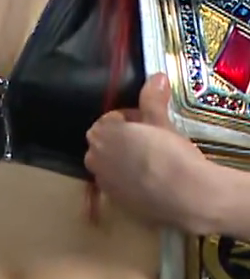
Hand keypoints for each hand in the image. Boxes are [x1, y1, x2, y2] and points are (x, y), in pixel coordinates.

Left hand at [85, 73, 221, 231]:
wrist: (186, 195)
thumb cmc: (170, 153)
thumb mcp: (161, 122)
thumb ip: (153, 99)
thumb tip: (156, 76)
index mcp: (101, 134)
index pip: (110, 120)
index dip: (131, 119)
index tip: (149, 123)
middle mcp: (94, 158)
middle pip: (107, 142)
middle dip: (125, 140)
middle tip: (152, 141)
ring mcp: (103, 182)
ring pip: (111, 165)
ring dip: (125, 160)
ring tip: (154, 162)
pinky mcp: (116, 202)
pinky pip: (119, 185)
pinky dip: (130, 180)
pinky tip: (153, 181)